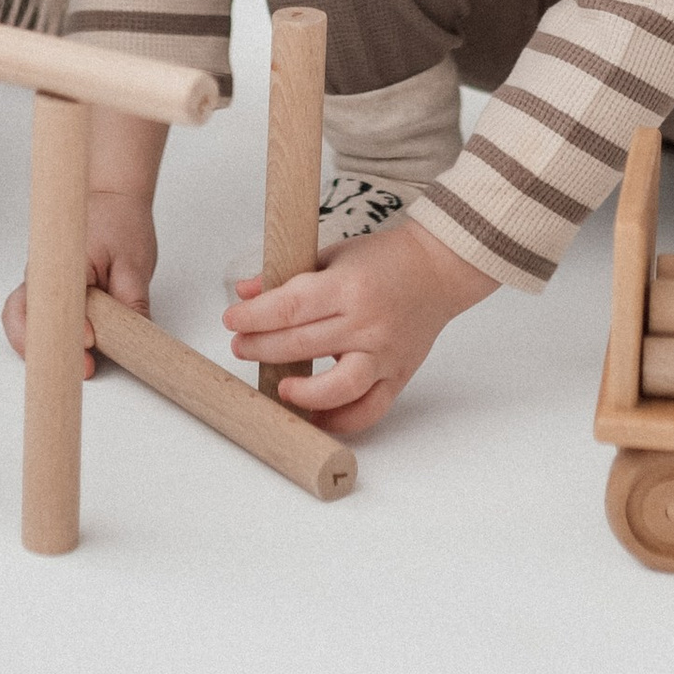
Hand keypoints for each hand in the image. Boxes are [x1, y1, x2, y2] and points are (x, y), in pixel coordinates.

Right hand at [2, 191, 158, 375]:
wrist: (112, 196)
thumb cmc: (119, 220)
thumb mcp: (134, 263)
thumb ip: (131, 301)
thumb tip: (136, 338)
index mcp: (59, 261)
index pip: (50, 302)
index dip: (67, 329)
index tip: (90, 340)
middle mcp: (41, 274)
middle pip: (21, 318)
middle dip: (45, 349)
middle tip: (83, 367)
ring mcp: (41, 284)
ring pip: (26, 323)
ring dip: (46, 347)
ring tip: (81, 365)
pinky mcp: (50, 293)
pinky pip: (41, 321)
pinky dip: (54, 339)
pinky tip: (78, 350)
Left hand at [222, 215, 495, 438]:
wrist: (440, 269)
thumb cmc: (388, 259)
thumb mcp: (334, 254)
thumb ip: (290, 276)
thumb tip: (247, 292)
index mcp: (349, 286)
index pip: (290, 307)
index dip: (254, 317)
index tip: (232, 320)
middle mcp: (367, 323)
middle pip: (302, 345)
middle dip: (261, 348)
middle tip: (241, 347)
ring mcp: (384, 354)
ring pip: (338, 388)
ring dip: (302, 394)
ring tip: (280, 386)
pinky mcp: (398, 375)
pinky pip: (368, 410)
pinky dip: (340, 420)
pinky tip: (315, 414)